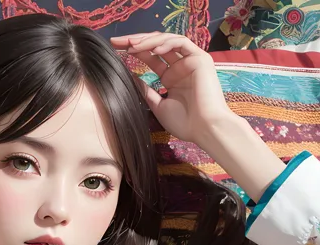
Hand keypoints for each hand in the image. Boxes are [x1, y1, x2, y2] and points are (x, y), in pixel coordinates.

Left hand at [111, 30, 286, 201]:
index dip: (134, 52)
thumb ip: (146, 91)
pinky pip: (181, 43)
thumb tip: (131, 78)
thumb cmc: (185, 123)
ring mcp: (190, 61)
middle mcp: (180, 66)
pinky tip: (153, 50)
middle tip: (117, 41)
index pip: (151, 58)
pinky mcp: (200, 58)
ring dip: (148, 41)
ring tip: (132, 45)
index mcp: (172, 77)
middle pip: (156, 46)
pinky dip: (166, 44)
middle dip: (136, 41)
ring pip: (167, 41)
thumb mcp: (159, 106)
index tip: (115, 50)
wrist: (204, 129)